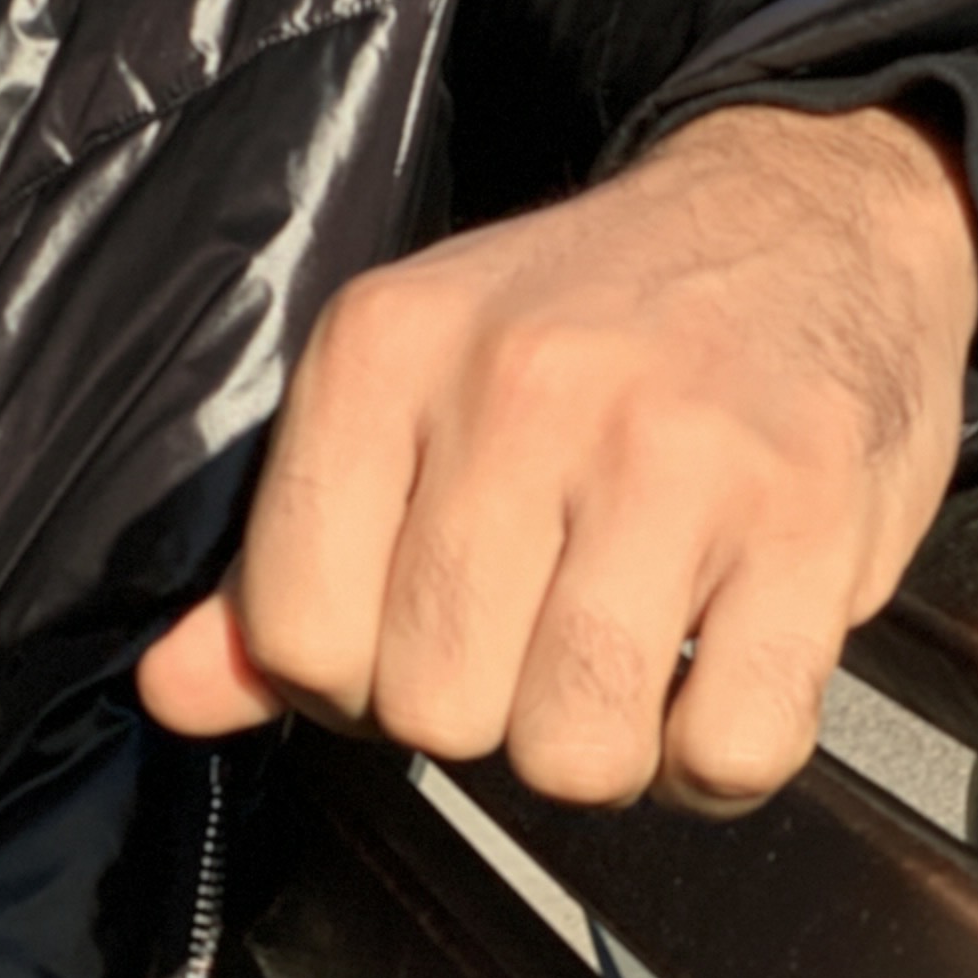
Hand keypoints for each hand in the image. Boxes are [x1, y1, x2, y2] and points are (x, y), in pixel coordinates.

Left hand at [137, 103, 977, 812]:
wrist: (800, 220)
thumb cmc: (586, 323)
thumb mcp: (401, 385)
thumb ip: (282, 553)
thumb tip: (168, 692)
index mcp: (382, 349)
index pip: (298, 631)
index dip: (348, 682)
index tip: (407, 634)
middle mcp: (517, 389)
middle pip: (435, 707)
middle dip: (483, 715)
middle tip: (531, 637)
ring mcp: (674, 454)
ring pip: (576, 750)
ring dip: (603, 747)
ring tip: (622, 656)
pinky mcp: (808, 522)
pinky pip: (728, 753)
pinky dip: (718, 757)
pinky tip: (717, 665)